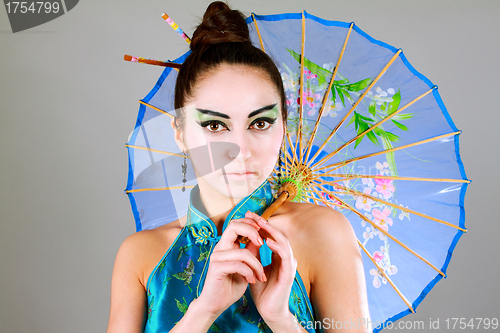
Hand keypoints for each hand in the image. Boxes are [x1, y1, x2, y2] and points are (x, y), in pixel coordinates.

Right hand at [195, 217, 266, 318]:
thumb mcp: (246, 267)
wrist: (215, 305)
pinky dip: (249, 273)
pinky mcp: (216, 269)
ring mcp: (216, 257)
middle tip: (262, 243)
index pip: (236, 223)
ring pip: (242, 252)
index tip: (263, 232)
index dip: (250, 223)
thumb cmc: (230, 286)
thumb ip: (251, 253)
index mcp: (226, 245)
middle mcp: (220, 248)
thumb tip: (261, 239)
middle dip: (251, 231)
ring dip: (256, 264)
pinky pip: (238, 265)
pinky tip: (252, 280)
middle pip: (233, 226)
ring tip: (260, 275)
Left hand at [245, 211, 296, 327]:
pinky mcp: (289, 274)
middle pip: (278, 235)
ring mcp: (289, 265)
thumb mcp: (255, 268)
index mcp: (279, 256)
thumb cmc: (262, 291)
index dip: (261, 224)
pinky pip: (285, 256)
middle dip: (265, 223)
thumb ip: (254, 254)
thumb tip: (247, 239)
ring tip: (259, 223)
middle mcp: (286, 258)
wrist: (268, 311)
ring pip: (283, 242)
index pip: (272, 235)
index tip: (249, 216)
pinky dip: (277, 247)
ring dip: (271, 231)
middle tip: (252, 214)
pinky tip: (267, 241)